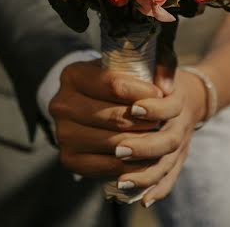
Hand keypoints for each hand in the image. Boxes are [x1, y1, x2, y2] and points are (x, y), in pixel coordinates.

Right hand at [49, 58, 163, 176]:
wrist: (91, 105)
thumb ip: (154, 65)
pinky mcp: (68, 158)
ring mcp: (62, 133)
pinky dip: (128, 163)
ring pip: (112, 142)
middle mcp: (61, 103)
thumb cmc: (114, 81)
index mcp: (73, 74)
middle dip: (143, 120)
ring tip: (154, 136)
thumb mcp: (128, 64)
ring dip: (139, 143)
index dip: (142, 91)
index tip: (160, 93)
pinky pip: (105, 165)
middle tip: (160, 120)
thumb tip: (168, 87)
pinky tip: (142, 154)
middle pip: (114, 116)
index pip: (114, 84)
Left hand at [115, 69, 206, 206]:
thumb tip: (161, 84)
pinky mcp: (178, 157)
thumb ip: (160, 65)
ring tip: (121, 180)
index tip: (133, 108)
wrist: (191, 92)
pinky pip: (171, 177)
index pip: (169, 107)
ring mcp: (181, 142)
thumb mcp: (161, 62)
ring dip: (145, 173)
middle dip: (143, 146)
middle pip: (167, 141)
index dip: (153, 108)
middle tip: (118, 148)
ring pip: (168, 164)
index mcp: (178, 97)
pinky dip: (158, 189)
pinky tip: (142, 199)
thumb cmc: (163, 75)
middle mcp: (182, 123)